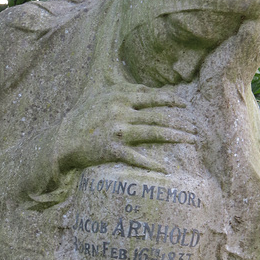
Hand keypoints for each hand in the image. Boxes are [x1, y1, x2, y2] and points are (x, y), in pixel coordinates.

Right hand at [57, 84, 196, 172]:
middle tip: (196, 128)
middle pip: (158, 116)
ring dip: (176, 137)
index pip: (153, 96)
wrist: (63, 138)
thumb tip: (150, 90)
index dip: (172, 101)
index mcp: (119, 96)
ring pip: (154, 133)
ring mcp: (117, 131)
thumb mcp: (102, 96)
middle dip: (180, 122)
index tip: (186, 107)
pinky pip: (136, 158)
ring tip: (191, 141)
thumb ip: (125, 91)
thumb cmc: (84, 116)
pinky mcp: (112, 149)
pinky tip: (166, 169)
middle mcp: (120, 111)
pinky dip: (151, 164)